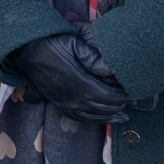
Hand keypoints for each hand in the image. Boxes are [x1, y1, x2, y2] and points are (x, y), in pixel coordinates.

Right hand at [3, 32, 132, 125]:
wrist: (29, 50)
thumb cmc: (54, 43)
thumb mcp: (76, 44)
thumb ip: (95, 58)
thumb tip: (113, 70)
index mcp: (80, 83)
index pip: (109, 96)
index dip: (124, 97)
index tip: (134, 93)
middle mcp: (73, 98)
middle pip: (104, 108)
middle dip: (120, 106)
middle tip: (133, 103)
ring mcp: (65, 103)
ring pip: (92, 116)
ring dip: (109, 116)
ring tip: (122, 115)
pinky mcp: (58, 104)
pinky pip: (78, 118)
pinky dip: (93, 120)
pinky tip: (100, 118)